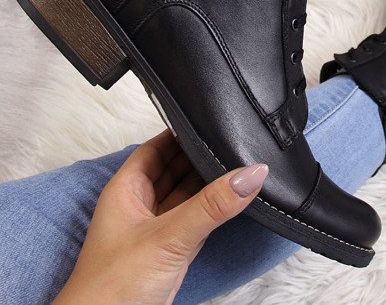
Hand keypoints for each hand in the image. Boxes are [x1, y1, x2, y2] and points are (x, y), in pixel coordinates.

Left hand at [54, 130, 267, 304]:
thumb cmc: (114, 286)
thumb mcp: (169, 236)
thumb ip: (211, 205)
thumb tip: (250, 174)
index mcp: (127, 188)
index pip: (158, 147)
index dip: (181, 132)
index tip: (212, 119)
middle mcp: (141, 203)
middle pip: (176, 167)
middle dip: (202, 156)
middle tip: (236, 140)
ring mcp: (157, 227)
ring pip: (188, 193)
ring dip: (210, 183)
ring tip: (241, 163)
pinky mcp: (172, 249)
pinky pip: (196, 218)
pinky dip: (214, 209)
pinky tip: (234, 199)